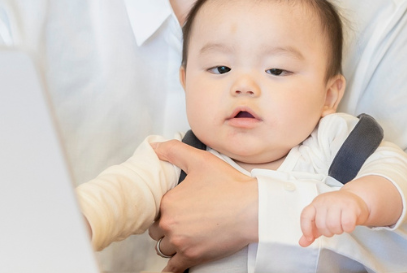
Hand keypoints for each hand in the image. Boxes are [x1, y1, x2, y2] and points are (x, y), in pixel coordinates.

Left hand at [148, 140, 257, 272]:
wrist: (252, 209)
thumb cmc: (230, 186)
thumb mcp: (200, 160)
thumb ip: (174, 151)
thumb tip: (154, 146)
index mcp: (169, 202)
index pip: (154, 210)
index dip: (164, 209)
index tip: (176, 208)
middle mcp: (170, 224)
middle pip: (156, 231)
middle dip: (166, 227)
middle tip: (181, 222)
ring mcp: (181, 242)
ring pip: (164, 248)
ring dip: (171, 244)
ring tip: (183, 237)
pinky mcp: (193, 256)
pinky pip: (173, 267)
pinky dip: (171, 268)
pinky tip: (170, 269)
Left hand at [299, 190, 369, 246]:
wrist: (355, 199)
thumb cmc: (337, 209)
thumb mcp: (322, 218)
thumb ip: (312, 230)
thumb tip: (303, 243)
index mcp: (316, 203)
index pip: (305, 216)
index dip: (306, 229)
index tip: (310, 237)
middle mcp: (325, 201)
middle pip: (321, 225)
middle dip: (328, 232)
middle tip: (333, 227)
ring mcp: (338, 202)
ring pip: (333, 225)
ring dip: (338, 230)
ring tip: (341, 225)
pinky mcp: (350, 205)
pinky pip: (347, 224)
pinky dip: (348, 228)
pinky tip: (349, 224)